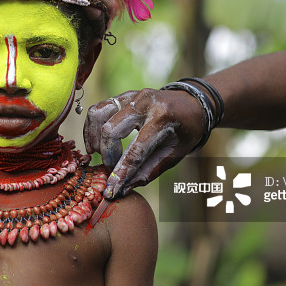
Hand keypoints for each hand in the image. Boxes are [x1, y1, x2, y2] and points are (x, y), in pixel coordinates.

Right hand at [83, 89, 204, 197]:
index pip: (135, 150)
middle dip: (107, 155)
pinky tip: (95, 142)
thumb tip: (124, 188)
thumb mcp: (175, 154)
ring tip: (98, 154)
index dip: (121, 172)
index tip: (111, 190)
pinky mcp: (123, 95)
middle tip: (110, 169)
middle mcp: (144, 102)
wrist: (193, 104)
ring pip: (98, 115)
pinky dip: (91, 127)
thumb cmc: (186, 132)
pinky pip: (99, 108)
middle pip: (110, 129)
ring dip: (94, 139)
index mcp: (163, 118)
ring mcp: (131, 95)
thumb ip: (150, 171)